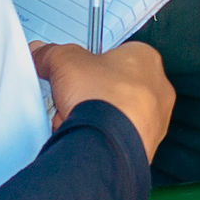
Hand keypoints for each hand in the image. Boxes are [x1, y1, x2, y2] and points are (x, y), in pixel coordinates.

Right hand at [36, 38, 173, 156]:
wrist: (109, 145)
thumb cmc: (103, 99)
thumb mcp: (65, 61)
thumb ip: (52, 53)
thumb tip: (42, 52)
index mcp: (145, 58)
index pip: (113, 54)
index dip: (87, 64)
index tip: (72, 71)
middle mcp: (157, 89)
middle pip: (110, 87)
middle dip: (86, 95)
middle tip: (71, 98)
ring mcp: (153, 120)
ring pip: (112, 114)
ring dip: (89, 117)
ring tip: (75, 120)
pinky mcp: (144, 146)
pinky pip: (114, 138)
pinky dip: (98, 138)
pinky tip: (84, 139)